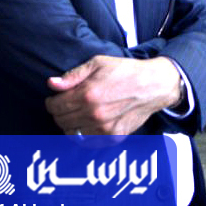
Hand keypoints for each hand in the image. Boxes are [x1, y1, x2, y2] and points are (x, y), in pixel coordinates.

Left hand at [45, 55, 182, 135]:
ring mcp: (104, 128)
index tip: (57, 98)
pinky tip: (89, 124)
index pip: (54, 106)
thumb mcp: (99, 63)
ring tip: (78, 114)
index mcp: (87, 95)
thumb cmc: (126, 71)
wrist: (154, 85)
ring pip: (71, 133)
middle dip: (60, 113)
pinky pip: (88, 142)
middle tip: (68, 105)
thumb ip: (73, 75)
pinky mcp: (113, 136)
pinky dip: (84, 135)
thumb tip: (51, 84)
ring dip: (70, 124)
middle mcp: (94, 114)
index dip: (52, 101)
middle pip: (60, 121)